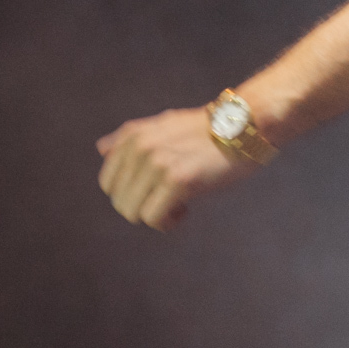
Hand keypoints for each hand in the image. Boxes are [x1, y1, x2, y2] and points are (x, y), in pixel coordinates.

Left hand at [95, 106, 259, 230]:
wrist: (247, 126)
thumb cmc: (208, 130)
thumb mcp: (164, 125)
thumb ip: (130, 138)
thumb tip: (101, 149)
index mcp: (133, 135)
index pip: (108, 183)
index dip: (133, 193)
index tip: (157, 187)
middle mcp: (140, 146)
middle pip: (120, 202)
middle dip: (144, 206)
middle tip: (172, 195)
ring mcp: (158, 162)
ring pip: (133, 213)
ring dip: (157, 215)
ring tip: (180, 201)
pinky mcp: (178, 179)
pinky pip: (154, 218)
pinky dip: (169, 222)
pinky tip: (186, 208)